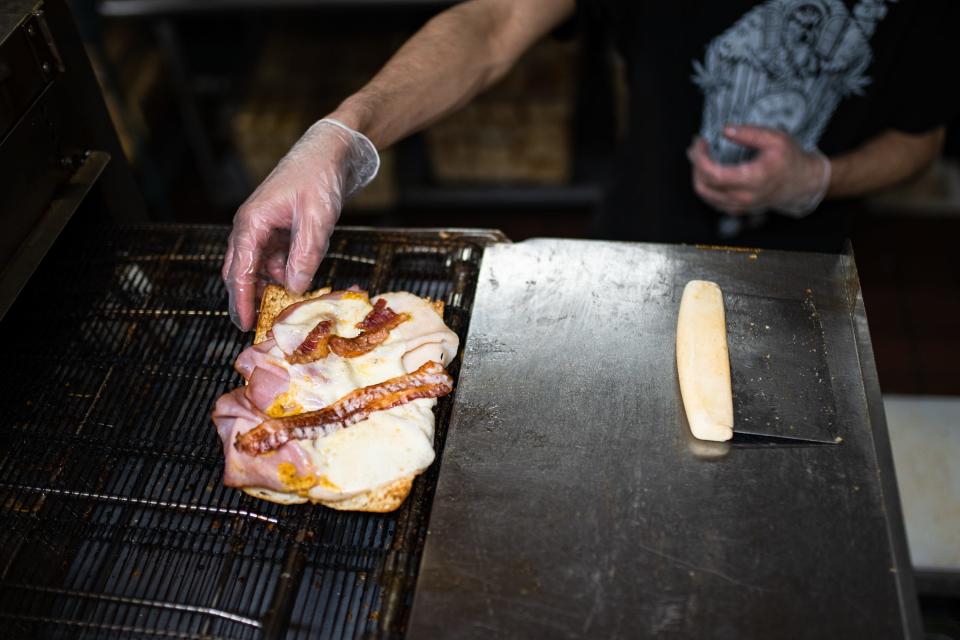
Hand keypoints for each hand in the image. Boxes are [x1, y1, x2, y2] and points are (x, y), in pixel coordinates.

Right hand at [222, 119, 378, 329]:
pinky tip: (300, 284)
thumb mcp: (317, 219)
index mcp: (252, 222)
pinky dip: (286, 274)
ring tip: (284, 311)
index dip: (241, 300)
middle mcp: (252, 227)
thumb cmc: (319, 176)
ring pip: (261, 268)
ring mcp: (266, 229)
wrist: (332, 150)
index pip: (239, 270)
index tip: (244, 324)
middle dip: (247, 299)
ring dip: (271, 287)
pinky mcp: (281, 230)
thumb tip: (294, 288)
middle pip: (242, 271)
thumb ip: (305, 254)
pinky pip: (278, 259)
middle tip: (257, 327)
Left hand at [687, 125, 830, 217]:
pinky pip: (711, 200)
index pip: (714, 174)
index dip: (700, 158)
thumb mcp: (775, 139)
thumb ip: (749, 134)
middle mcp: (744, 197)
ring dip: (697, 174)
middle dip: (695, 164)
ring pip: (705, 195)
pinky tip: (706, 169)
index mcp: (753, 179)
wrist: (802, 183)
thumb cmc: (790, 159)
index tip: (700, 142)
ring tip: (699, 155)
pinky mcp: (736, 209)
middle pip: (704, 185)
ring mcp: (739, 207)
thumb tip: (724, 130)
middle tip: (697, 145)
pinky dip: (704, 184)